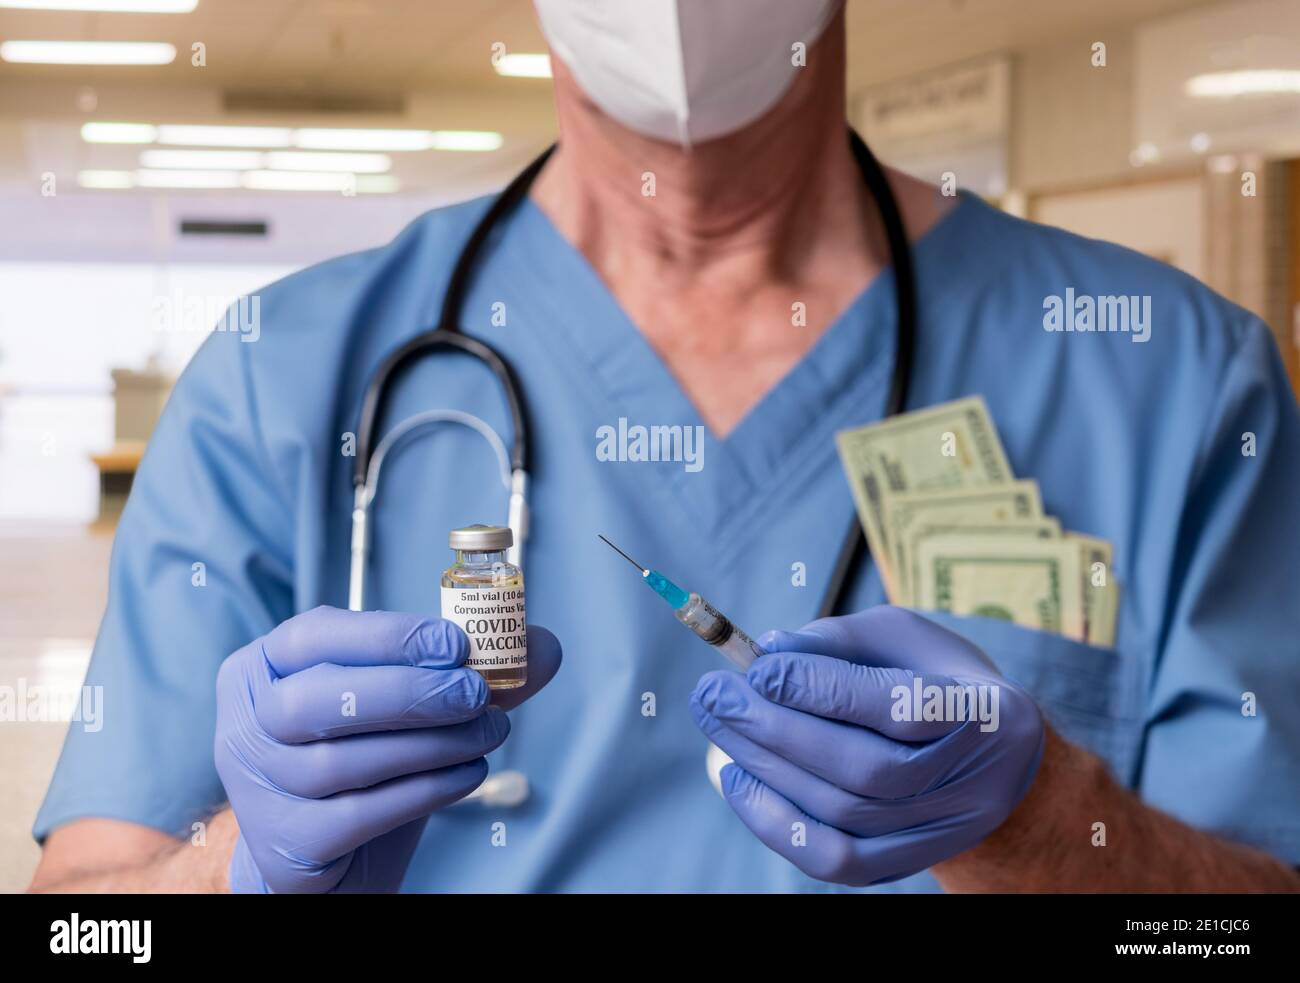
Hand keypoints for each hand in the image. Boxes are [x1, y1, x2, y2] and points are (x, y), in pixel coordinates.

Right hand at [214, 605, 560, 892]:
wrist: (327, 855)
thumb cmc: (366, 758)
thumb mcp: (403, 704)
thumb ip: (466, 671)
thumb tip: (544, 646)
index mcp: (262, 668)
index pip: (314, 635)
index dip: (388, 637)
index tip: (456, 643)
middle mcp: (245, 725)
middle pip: (321, 700)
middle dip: (412, 692)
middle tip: (478, 694)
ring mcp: (258, 788)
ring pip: (345, 760)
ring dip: (433, 743)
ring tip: (488, 734)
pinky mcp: (286, 845)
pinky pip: (361, 813)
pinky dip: (426, 790)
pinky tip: (469, 774)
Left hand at [690, 606, 1042, 885]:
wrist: (992, 757)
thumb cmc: (934, 677)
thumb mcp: (902, 637)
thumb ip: (840, 639)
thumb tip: (770, 650)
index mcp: (984, 711)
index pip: (897, 707)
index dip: (821, 689)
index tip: (757, 668)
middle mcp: (972, 781)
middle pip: (864, 769)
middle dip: (776, 729)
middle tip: (714, 694)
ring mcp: (943, 832)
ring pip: (842, 814)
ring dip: (766, 767)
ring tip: (718, 723)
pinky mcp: (908, 862)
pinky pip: (835, 861)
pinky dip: (776, 824)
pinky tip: (738, 778)